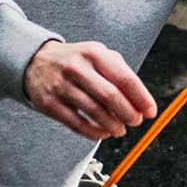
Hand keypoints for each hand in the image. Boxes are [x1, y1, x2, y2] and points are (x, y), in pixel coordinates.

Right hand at [24, 39, 158, 140]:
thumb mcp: (98, 56)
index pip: (124, 78)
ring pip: (94, 112)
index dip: (141, 98)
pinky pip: (77, 124)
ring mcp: (61, 86)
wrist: (35, 61)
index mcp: (94, 53)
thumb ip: (120, 74)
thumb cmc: (77, 61)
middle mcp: (76, 67)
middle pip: (110, 96)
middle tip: (135, 122)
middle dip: (128, 114)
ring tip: (120, 129)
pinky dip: (95, 132)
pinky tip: (103, 133)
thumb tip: (141, 103)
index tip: (150, 112)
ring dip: (113, 126)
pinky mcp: (50, 103)